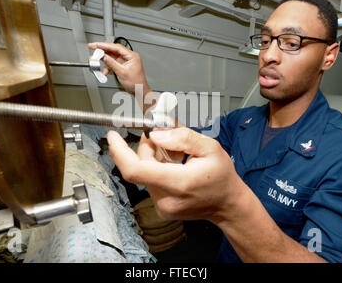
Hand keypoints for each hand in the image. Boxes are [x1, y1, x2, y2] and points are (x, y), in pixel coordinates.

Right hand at [88, 42, 150, 95]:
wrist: (139, 91)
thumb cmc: (136, 83)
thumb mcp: (122, 73)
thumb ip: (112, 63)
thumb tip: (104, 57)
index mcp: (132, 56)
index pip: (116, 47)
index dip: (105, 45)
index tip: (96, 44)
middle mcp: (129, 57)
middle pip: (113, 50)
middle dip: (102, 50)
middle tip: (93, 47)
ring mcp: (125, 61)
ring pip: (112, 56)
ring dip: (104, 60)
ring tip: (96, 60)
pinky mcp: (122, 65)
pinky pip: (113, 63)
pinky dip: (108, 66)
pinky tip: (105, 71)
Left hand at [107, 127, 245, 222]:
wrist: (228, 205)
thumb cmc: (222, 177)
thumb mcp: (210, 148)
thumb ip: (181, 137)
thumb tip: (156, 135)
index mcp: (179, 182)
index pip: (135, 170)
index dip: (119, 151)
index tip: (113, 136)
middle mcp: (166, 199)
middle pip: (140, 166)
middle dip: (146, 146)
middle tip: (161, 136)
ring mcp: (162, 206)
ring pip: (144, 173)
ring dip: (153, 158)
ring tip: (175, 154)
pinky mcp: (161, 208)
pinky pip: (150, 182)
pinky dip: (157, 169)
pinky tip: (173, 166)